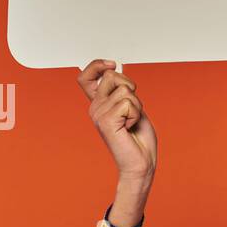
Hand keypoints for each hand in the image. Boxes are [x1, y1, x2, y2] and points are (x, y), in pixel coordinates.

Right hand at [76, 59, 157, 181]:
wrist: (141, 163)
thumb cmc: (139, 138)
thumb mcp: (132, 107)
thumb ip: (123, 91)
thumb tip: (117, 68)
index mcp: (99, 103)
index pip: (85, 77)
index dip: (96, 65)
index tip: (112, 63)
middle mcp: (95, 107)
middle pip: (112, 75)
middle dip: (130, 87)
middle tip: (133, 109)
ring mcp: (98, 114)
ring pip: (125, 90)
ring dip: (137, 106)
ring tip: (132, 122)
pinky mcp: (106, 121)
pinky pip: (128, 103)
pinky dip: (136, 114)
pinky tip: (130, 127)